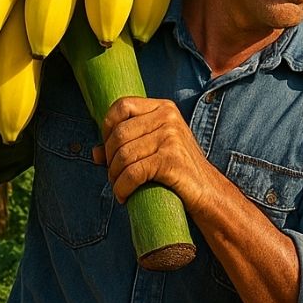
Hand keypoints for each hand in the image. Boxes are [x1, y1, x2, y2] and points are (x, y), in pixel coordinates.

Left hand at [90, 96, 216, 215]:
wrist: (208, 193)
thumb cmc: (177, 170)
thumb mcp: (153, 149)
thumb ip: (125, 145)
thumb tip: (94, 153)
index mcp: (163, 107)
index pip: (122, 106)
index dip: (107, 127)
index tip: (108, 149)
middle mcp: (168, 117)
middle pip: (119, 133)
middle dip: (109, 158)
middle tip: (113, 176)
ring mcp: (171, 137)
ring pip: (124, 155)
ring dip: (114, 176)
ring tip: (118, 187)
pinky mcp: (172, 159)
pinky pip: (133, 173)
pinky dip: (122, 187)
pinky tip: (123, 196)